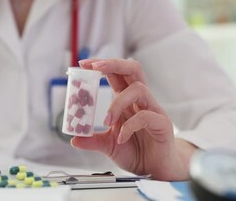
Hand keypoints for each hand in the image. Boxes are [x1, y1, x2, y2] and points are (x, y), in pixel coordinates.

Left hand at [71, 59, 189, 180]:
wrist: (155, 171)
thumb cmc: (135, 151)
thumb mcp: (108, 145)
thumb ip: (92, 140)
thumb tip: (73, 139)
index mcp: (126, 100)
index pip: (116, 74)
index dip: (101, 65)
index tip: (83, 64)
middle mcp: (140, 100)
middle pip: (132, 69)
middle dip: (113, 64)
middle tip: (95, 67)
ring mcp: (153, 110)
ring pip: (138, 89)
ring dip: (118, 103)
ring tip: (107, 121)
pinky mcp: (162, 124)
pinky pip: (146, 116)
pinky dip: (129, 126)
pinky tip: (121, 138)